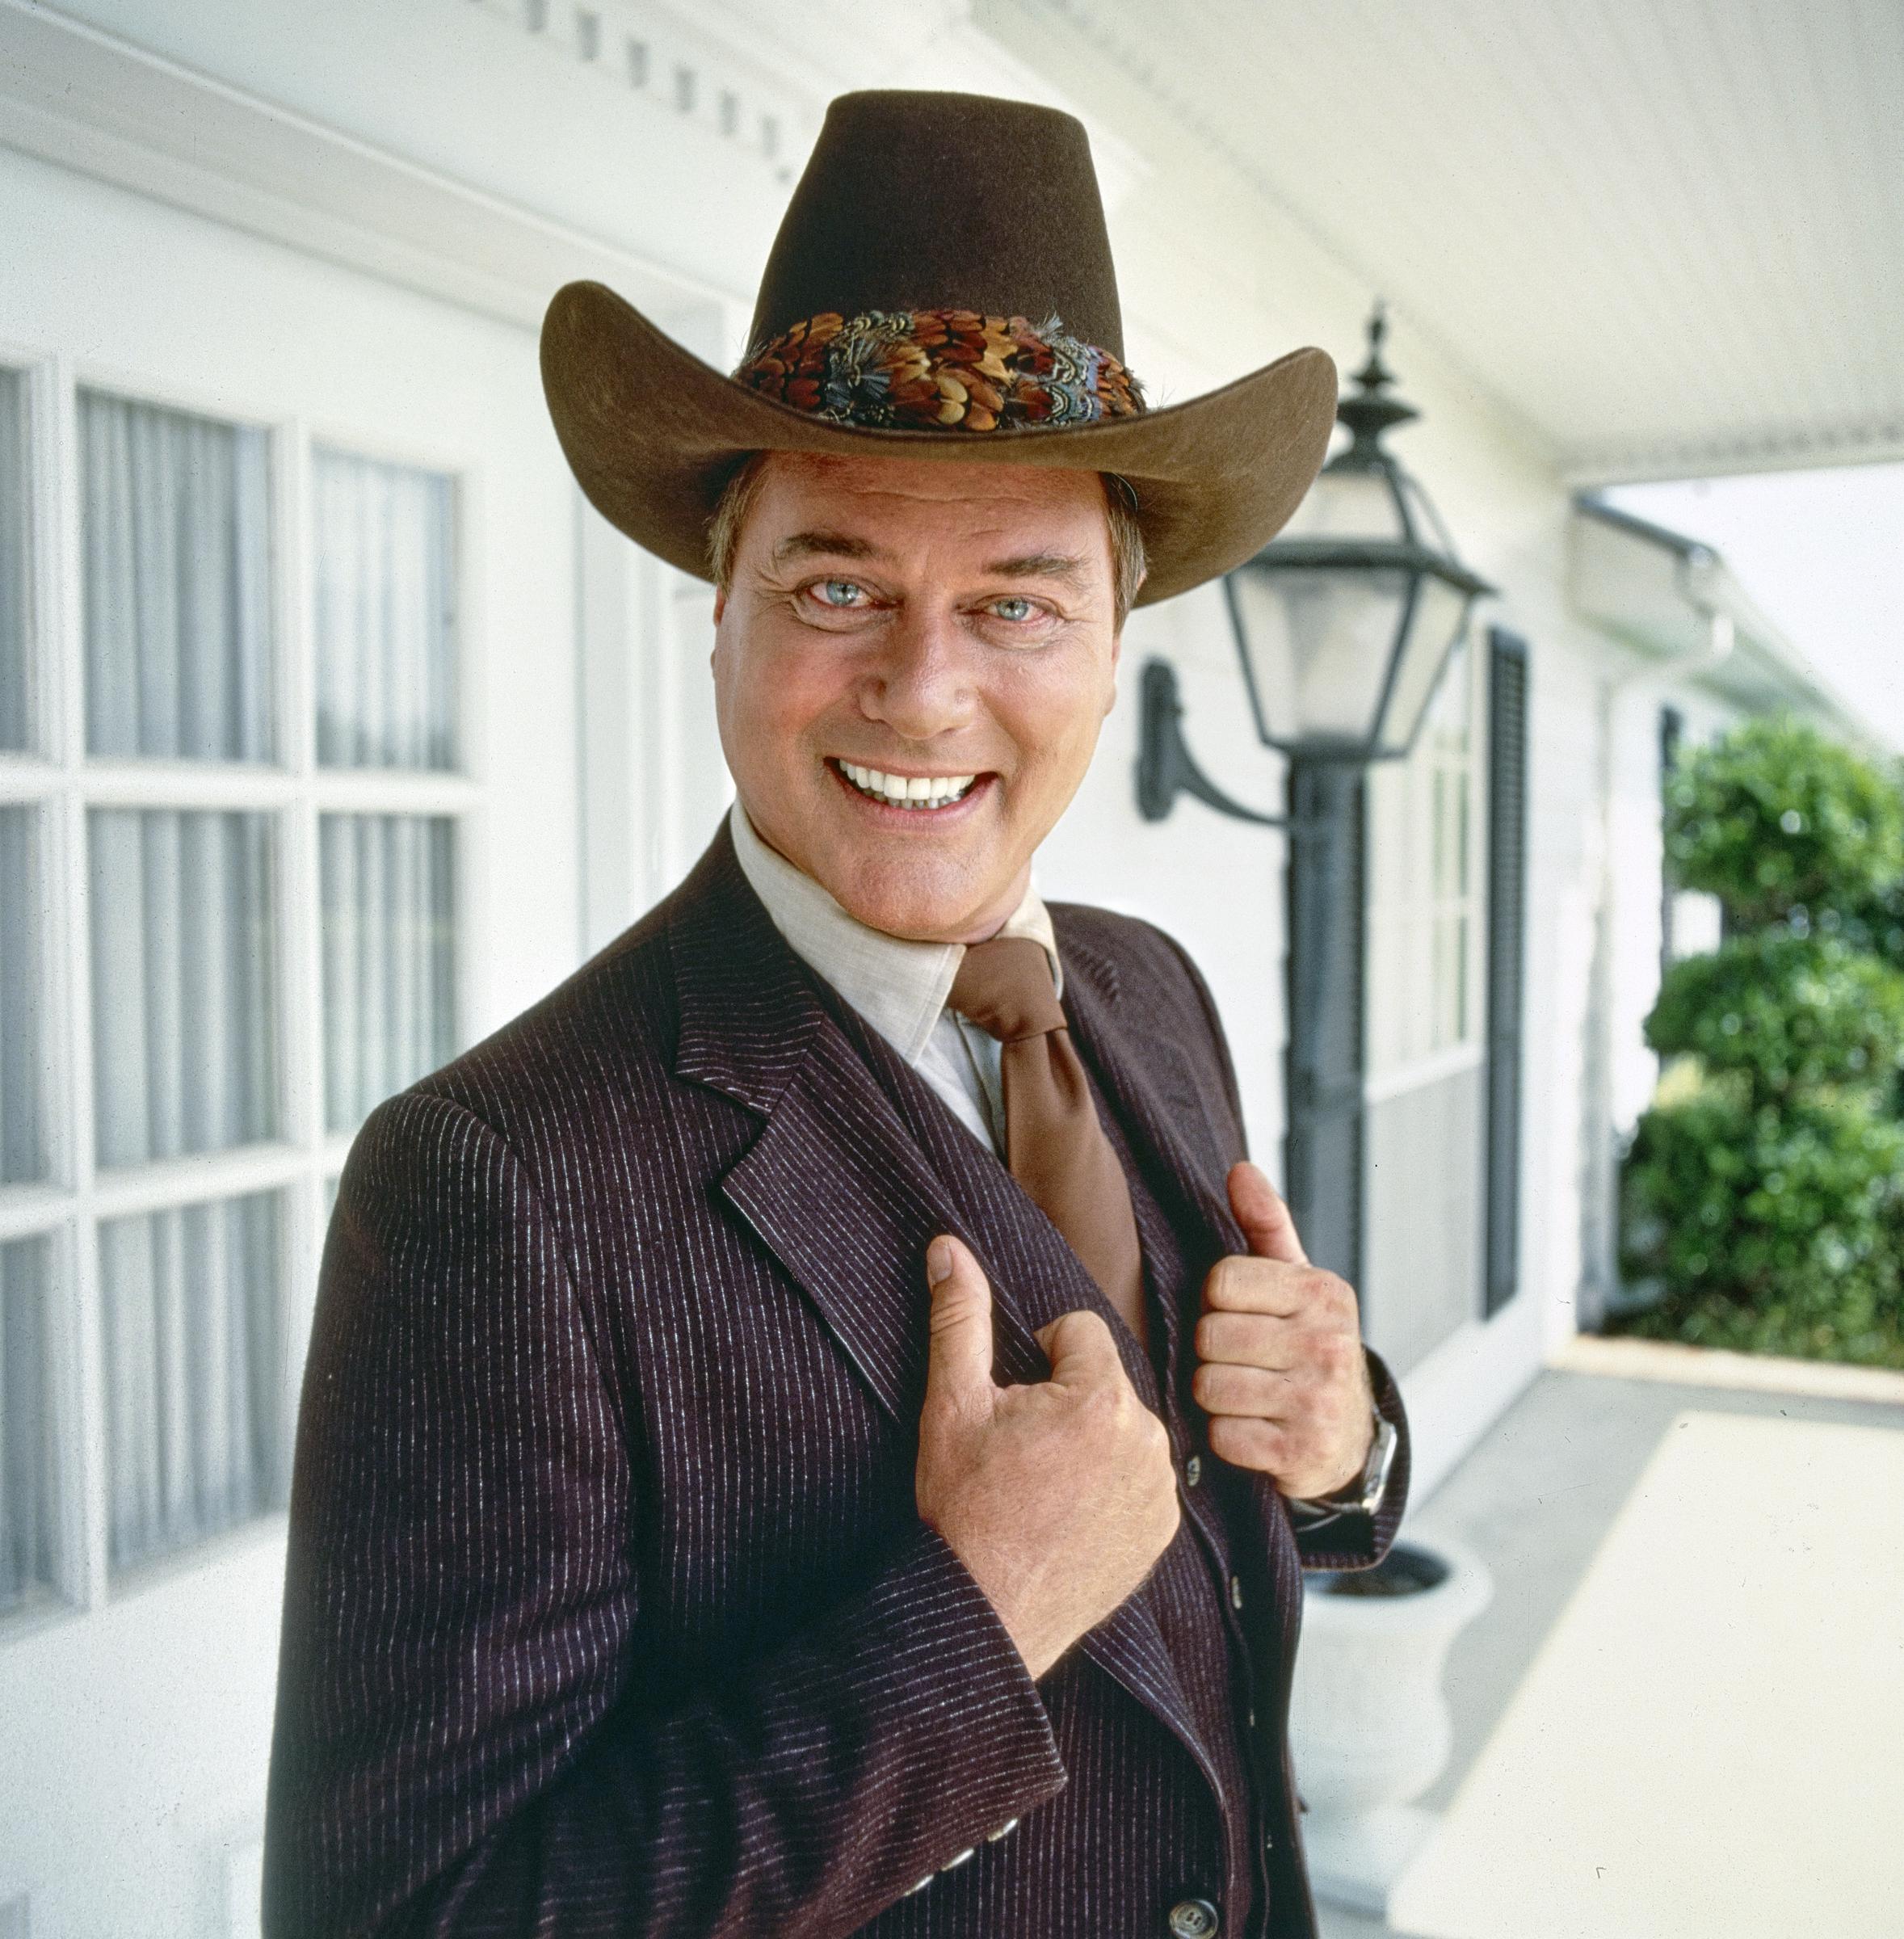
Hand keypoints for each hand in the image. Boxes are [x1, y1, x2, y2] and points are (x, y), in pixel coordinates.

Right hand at [914, 1233, 1179, 1680]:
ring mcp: (1160, 1489)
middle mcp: (1147, 1439)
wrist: (983, 1611)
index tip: (1015, 1405)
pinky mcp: (1162, 1530)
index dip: (1039, 1356)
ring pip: (1125, 1427)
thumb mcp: (952, 1403)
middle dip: (1068, 1399)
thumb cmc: (964, 1507)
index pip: (1080, 1330)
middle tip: (1024, 1450)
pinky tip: (1069, 1512)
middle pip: (1106, 1379)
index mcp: (1100, 1397)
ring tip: (1045, 1484)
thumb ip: (959, 1316)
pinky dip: (1111, 1484)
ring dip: (1092, 1440)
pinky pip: (1141, 1477)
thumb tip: (948, 1248)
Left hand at [1191, 1161, 1376, 1499]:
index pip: (1221, 1280)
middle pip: (1210, 1336)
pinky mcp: (1302, 1453)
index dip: (1215, 1301)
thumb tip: (1239, 1170)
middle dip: (1212, 1352)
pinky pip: (1223, 1437)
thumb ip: (1264, 1225)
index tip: (1237, 1314)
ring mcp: (1318, 1401)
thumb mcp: (1294, 1283)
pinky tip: (1254, 1430)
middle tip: (1240, 1360)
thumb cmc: (1306, 1346)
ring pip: (1210, 1387)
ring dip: (1215, 1397)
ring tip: (1245, 1395)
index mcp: (1323, 1293)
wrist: (1347, 1438)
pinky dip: (1227, 1439)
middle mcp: (1328, 1344)